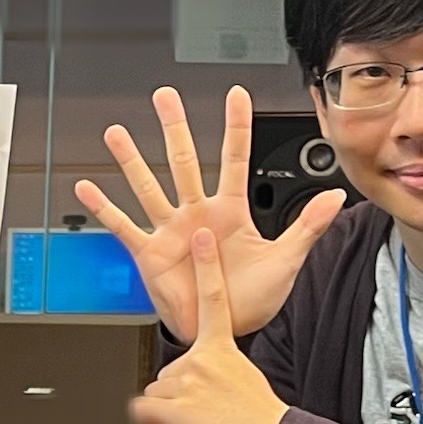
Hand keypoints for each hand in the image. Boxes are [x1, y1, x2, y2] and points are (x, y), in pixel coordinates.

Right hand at [74, 85, 345, 344]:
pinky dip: (104, 208)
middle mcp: (196, 213)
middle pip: (183, 161)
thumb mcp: (286, 260)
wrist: (222, 329)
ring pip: (148, 187)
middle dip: (174, 127)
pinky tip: (86, 187)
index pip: (233, 158)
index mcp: (230, 210)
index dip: (235, 126)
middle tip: (164, 96)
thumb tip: (336, 197)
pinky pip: (123, 226)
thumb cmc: (253, 298)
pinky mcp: (149, 254)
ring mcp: (171, 231)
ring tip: (116, 134)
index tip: (236, 94)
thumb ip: (307, 226)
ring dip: (131, 160)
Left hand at [131, 229, 290, 423]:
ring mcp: (187, 381)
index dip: (206, 266)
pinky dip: (152, 422)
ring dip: (170, 409)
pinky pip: (144, 410)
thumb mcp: (241, 378)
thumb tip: (192, 381)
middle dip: (176, 392)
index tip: (203, 236)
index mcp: (222, 346)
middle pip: (168, 370)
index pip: (212, 299)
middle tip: (205, 409)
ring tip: (201, 420)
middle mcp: (202, 358)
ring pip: (157, 392)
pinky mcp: (174, 406)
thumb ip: (212, 370)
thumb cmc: (260, 416)